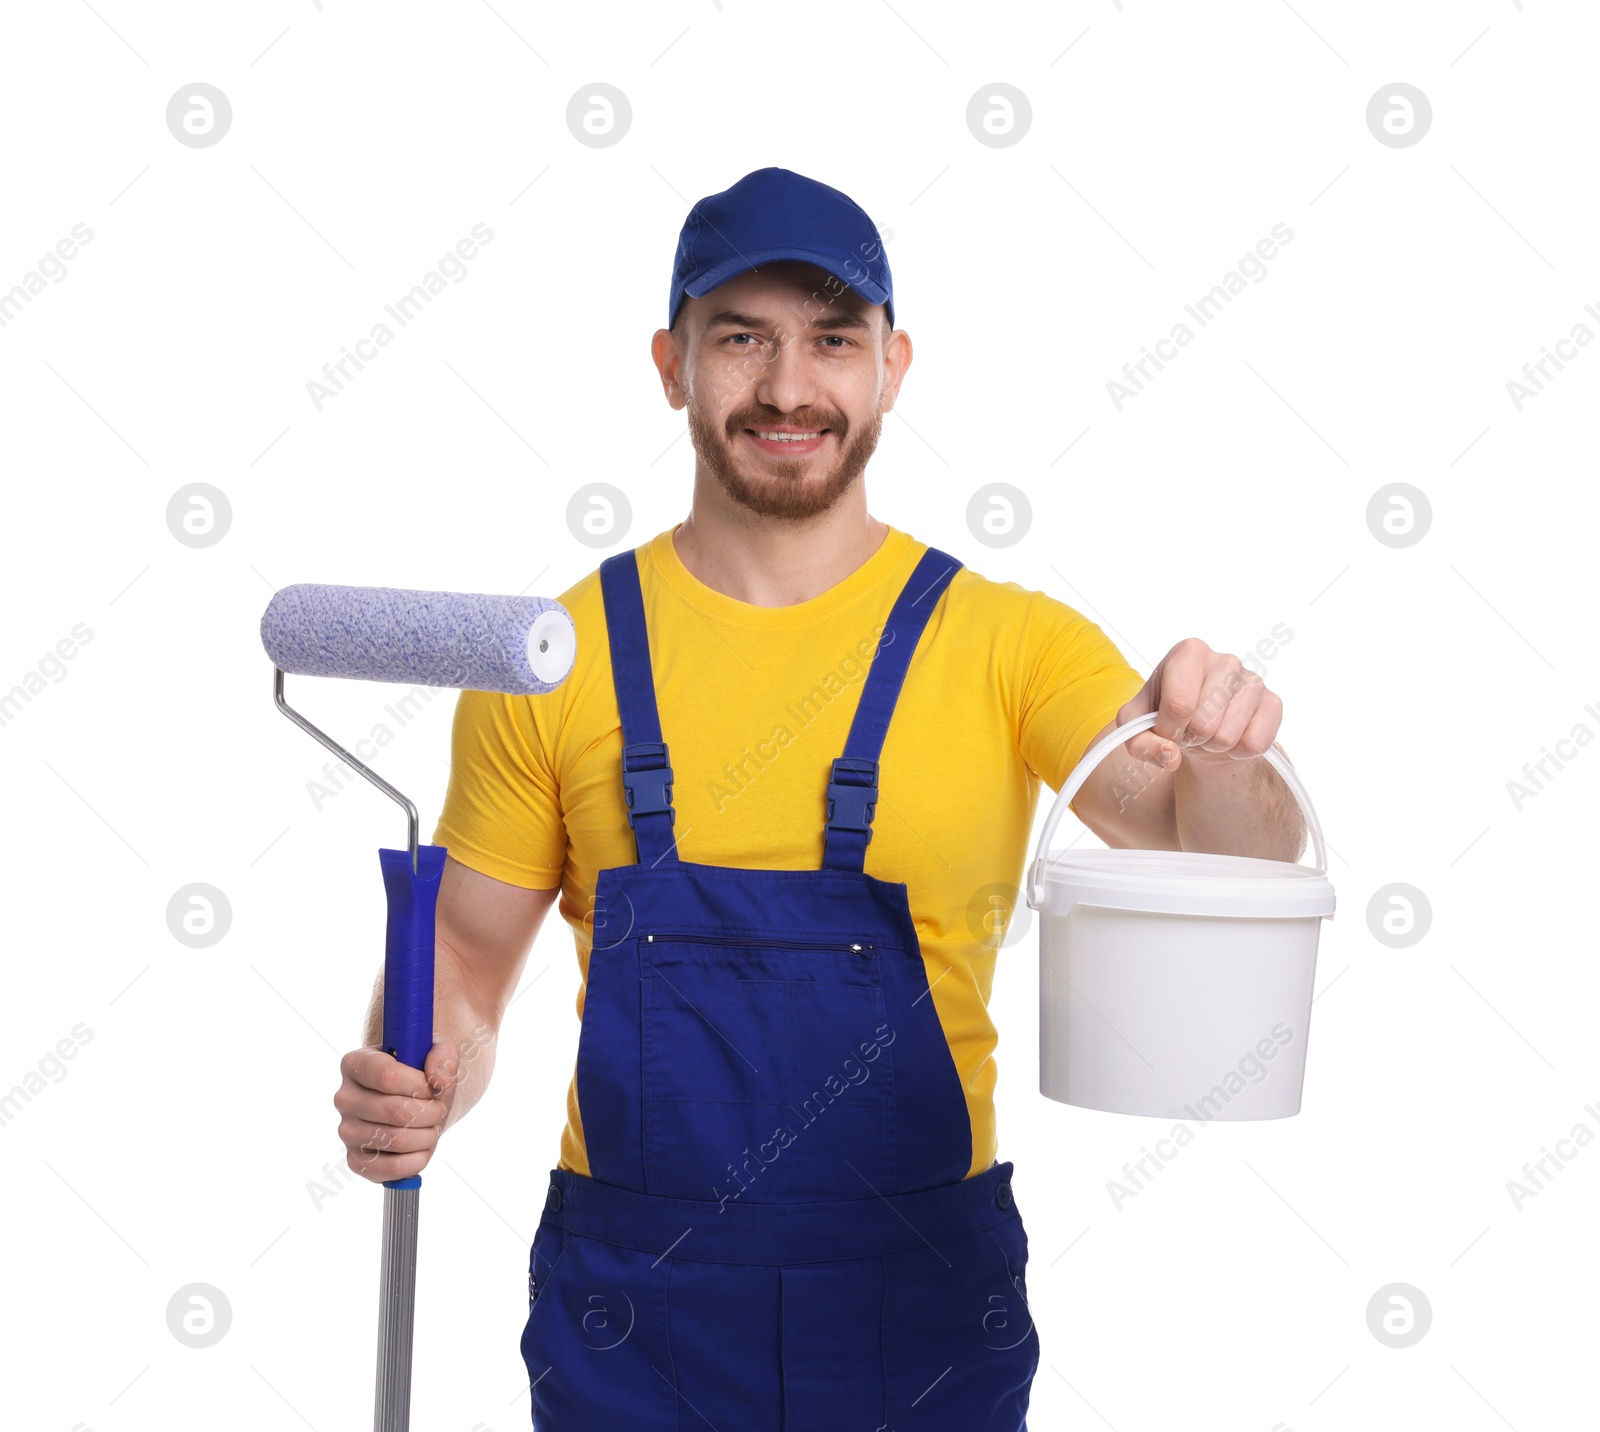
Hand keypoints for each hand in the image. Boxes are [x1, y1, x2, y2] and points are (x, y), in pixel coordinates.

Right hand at [334, 1040, 458, 1183]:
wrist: (418, 1103)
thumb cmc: (423, 1075)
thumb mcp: (438, 1053)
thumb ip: (444, 1057)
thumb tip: (438, 1079)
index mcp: (357, 1064)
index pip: (387, 1075)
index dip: (419, 1084)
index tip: (434, 1087)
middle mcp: (345, 1098)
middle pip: (394, 1110)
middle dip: (430, 1112)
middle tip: (438, 1109)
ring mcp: (347, 1131)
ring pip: (395, 1139)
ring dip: (427, 1135)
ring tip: (430, 1126)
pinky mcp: (355, 1160)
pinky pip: (389, 1169)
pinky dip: (416, 1161)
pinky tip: (421, 1148)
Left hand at [1117, 637, 1282, 772]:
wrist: (1201, 727)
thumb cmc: (1165, 718)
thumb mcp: (1136, 728)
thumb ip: (1139, 743)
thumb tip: (1170, 754)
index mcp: (1188, 652)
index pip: (1178, 704)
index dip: (1167, 730)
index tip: (1166, 729)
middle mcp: (1225, 660)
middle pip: (1203, 723)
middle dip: (1189, 739)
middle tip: (1188, 731)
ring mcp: (1253, 680)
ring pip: (1227, 737)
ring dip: (1211, 746)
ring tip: (1207, 733)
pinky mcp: (1273, 703)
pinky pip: (1254, 743)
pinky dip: (1236, 752)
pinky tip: (1229, 737)